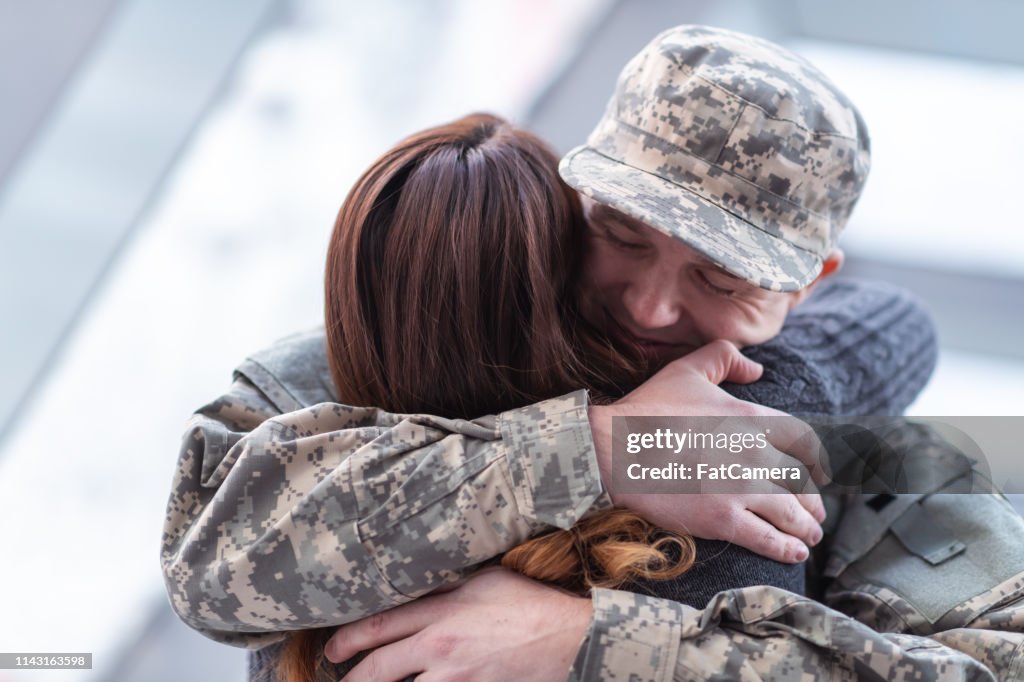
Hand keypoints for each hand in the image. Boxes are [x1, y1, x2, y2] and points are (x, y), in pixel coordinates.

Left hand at [326, 568, 591, 680]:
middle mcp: (439, 645)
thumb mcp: (484, 580)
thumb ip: (447, 586)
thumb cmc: (530, 603)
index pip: (378, 625)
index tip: (333, 649)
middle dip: (351, 679)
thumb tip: (420, 585)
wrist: (569, 636)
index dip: (347, 640)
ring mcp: (454, 677)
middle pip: (377, 668)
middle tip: (338, 681)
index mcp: (440, 611)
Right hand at [590, 340, 826, 562]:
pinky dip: (786, 548)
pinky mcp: (722, 519)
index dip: (817, 461)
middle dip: (813, 501)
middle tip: (815, 514)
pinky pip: (767, 538)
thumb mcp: (687, 369)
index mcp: (750, 417)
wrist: (611, 449)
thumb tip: (757, 369)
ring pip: (791, 512)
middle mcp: (754, 453)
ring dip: (807, 527)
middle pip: (801, 481)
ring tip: (810, 537)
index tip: (819, 474)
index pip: (803, 441)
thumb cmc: (646, 408)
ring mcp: (740, 488)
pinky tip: (795, 553)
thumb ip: (725, 357)